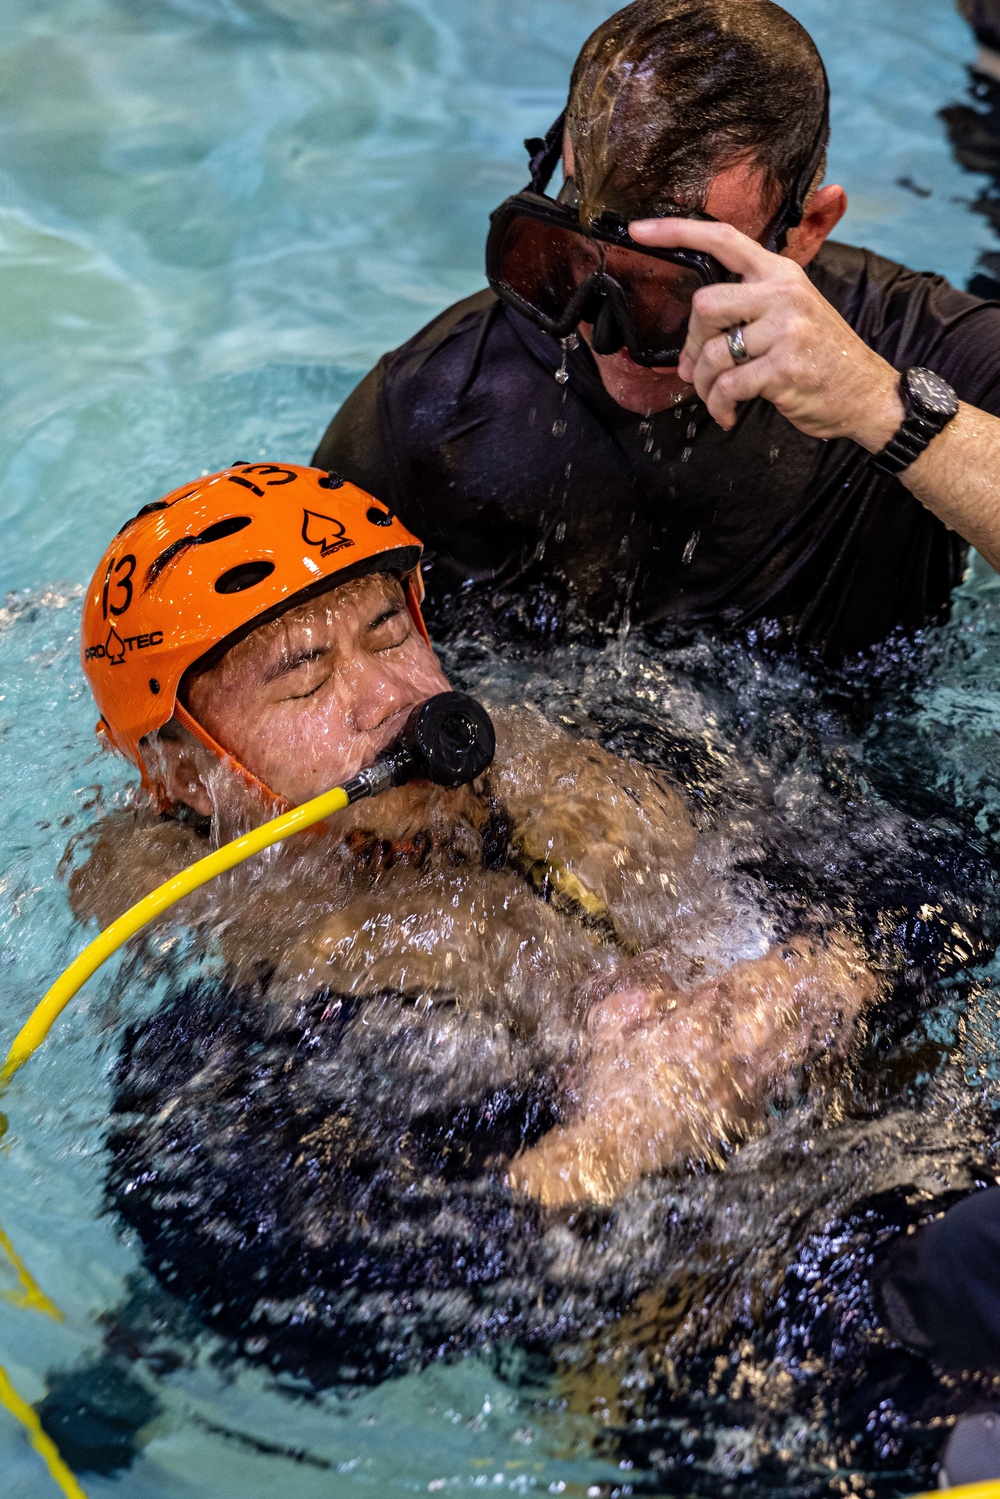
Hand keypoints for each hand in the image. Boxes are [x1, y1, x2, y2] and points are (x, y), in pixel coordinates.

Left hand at [629, 217, 904, 448]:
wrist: (866, 394)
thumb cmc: (821, 357)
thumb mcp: (793, 314)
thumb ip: (746, 310)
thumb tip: (688, 346)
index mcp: (781, 273)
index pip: (722, 238)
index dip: (676, 231)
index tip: (639, 231)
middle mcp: (783, 294)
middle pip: (704, 306)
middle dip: (691, 344)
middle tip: (695, 369)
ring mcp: (785, 330)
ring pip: (711, 353)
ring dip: (702, 384)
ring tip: (716, 397)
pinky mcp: (783, 369)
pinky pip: (727, 387)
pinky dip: (718, 407)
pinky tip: (728, 414)